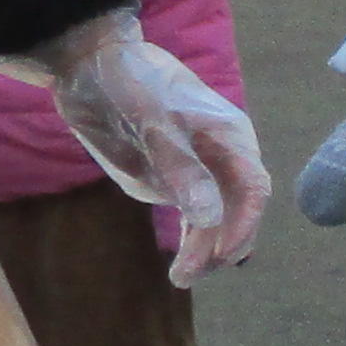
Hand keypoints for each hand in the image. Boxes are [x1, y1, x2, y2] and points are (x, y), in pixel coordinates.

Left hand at [26, 13, 272, 276]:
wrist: (92, 67)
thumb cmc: (132, 83)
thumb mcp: (154, 124)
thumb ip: (182, 170)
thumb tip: (210, 217)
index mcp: (230, 136)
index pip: (252, 187)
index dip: (242, 223)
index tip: (220, 254)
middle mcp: (221, 156)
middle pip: (236, 209)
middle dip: (219, 244)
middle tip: (188, 274)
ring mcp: (198, 169)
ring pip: (215, 218)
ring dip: (204, 248)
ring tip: (182, 277)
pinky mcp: (172, 178)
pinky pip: (192, 214)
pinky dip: (191, 238)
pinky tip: (183, 263)